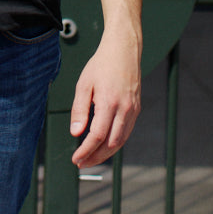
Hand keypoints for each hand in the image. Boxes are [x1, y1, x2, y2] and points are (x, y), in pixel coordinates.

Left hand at [69, 31, 140, 168]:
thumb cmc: (101, 65)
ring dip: (106, 154)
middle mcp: (125, 109)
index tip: (75, 159)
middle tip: (81, 163)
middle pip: (111, 144)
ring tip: (91, 158)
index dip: (86, 150)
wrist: (123, 50)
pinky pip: (126, 132)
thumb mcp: (84, 83)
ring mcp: (133, 110)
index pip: (97, 136)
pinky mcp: (136, 110)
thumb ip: (79, 109)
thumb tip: (76, 133)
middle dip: (96, 157)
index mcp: (109, 102)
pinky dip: (115, 143)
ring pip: (121, 141)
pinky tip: (104, 145)